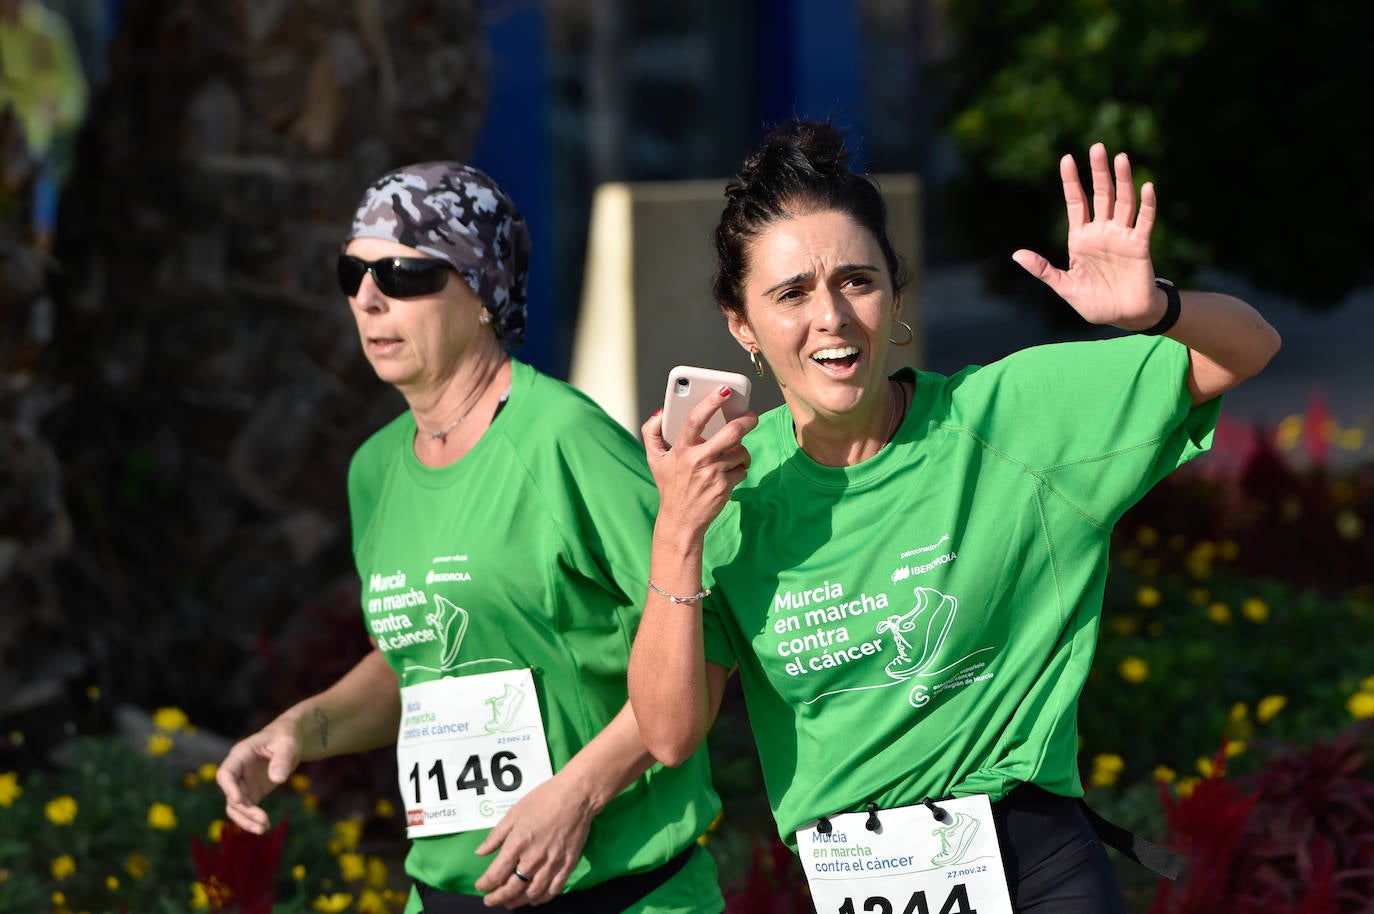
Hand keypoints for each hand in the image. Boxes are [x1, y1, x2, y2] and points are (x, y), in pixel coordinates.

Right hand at [215, 717, 301, 834]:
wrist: (289, 740)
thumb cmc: (286, 736)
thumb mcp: (287, 743)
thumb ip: (282, 758)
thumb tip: (278, 779)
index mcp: (240, 755)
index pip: (226, 773)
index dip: (228, 788)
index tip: (238, 800)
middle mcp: (237, 771)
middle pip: (231, 795)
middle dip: (244, 810)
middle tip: (263, 820)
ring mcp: (243, 784)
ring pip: (235, 807)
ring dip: (246, 820)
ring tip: (263, 829)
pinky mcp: (251, 793)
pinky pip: (246, 809)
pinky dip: (252, 820)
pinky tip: (265, 827)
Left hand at [471, 772, 596, 906]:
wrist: (576, 796)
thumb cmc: (543, 800)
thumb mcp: (514, 813)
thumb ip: (496, 835)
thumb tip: (480, 852)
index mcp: (517, 844)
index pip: (496, 874)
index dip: (485, 884)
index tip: (481, 886)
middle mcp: (533, 858)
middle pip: (512, 888)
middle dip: (498, 898)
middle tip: (490, 900)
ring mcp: (552, 863)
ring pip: (532, 893)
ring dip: (518, 901)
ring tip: (510, 903)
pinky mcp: (568, 865)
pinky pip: (553, 889)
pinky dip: (542, 898)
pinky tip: (535, 899)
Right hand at [642, 385, 756, 538]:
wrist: (680, 520)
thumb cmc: (670, 486)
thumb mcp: (654, 460)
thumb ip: (652, 433)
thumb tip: (661, 412)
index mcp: (680, 449)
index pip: (696, 419)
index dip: (711, 402)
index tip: (724, 390)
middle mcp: (697, 460)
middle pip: (731, 432)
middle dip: (746, 420)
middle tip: (752, 416)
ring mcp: (713, 474)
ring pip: (740, 451)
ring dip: (740, 451)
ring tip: (731, 455)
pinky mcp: (725, 486)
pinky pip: (742, 469)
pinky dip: (739, 469)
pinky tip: (727, 474)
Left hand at [1012, 142, 1162, 329]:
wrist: (1123, 317)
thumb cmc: (1094, 302)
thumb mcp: (1064, 286)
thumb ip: (1043, 269)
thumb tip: (1016, 254)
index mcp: (1080, 239)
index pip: (1076, 203)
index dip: (1071, 181)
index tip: (1066, 158)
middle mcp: (1102, 232)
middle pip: (1101, 195)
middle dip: (1098, 172)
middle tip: (1097, 147)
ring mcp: (1121, 236)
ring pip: (1123, 202)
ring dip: (1122, 180)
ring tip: (1120, 158)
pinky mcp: (1140, 245)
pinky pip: (1144, 221)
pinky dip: (1147, 205)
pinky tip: (1147, 186)